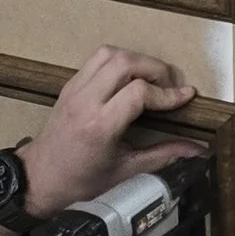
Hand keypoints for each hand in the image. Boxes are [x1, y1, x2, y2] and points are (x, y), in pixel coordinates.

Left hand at [18, 47, 202, 221]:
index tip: (185, 97)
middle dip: (155, 68)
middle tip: (169, 86)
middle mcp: (85, 101)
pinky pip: (97, 60)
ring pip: (109, 53)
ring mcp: (74, 89)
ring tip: (150, 80)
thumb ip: (163, 156)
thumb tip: (195, 150)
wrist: (38, 179)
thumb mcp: (126, 172)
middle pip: (125, 62)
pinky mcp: (70, 85)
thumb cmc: (80, 181)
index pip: (139, 92)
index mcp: (99, 126)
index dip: (168, 93)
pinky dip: (119, 62)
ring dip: (136, 60)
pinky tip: (129, 81)